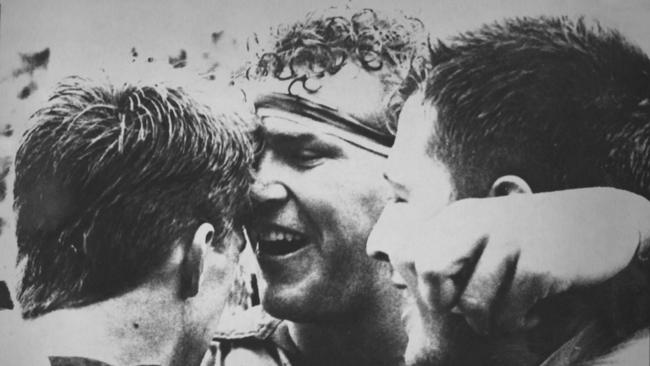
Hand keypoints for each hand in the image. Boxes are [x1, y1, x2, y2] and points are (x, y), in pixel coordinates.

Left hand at [368, 187, 649, 334]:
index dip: (419, 282)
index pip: (406, 254)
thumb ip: (446, 250)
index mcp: (456, 216)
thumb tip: (407, 285)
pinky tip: (534, 308)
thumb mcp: (483, 231)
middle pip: (428, 274)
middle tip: (472, 306)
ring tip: (510, 310)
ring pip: (470, 306)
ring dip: (489, 321)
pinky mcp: (537, 267)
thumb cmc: (533, 234)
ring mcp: (506, 243)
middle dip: (444, 304)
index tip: (448, 290)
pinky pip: (507, 315)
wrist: (599, 219)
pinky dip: (519, 321)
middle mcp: (475, 224)